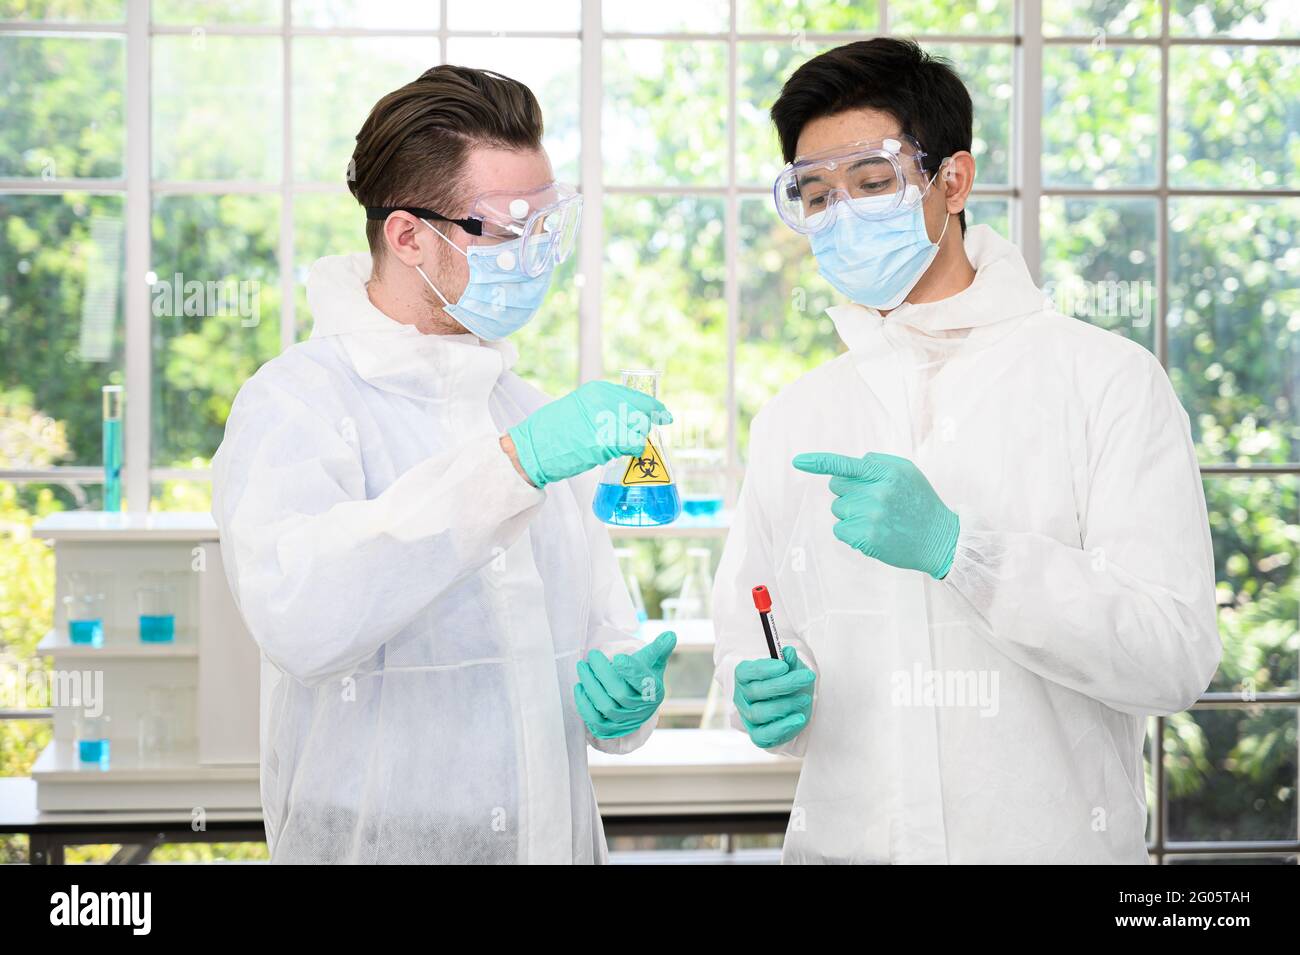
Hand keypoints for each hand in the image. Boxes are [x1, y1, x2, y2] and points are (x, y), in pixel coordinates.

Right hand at [507, 381, 671, 488]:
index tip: (663, 414)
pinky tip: (630, 451)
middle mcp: (602, 403)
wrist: (533, 447)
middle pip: (640, 412)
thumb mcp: (578, 409)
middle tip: (644, 432)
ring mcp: (603, 422)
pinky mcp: (603, 443)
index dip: (653, 407)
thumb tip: (627, 417)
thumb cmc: (553, 432)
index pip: (634, 396)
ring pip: (638, 428)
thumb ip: (601, 409)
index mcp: (596, 392)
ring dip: (638, 438)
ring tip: (627, 444)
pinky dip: (636, 449)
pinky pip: (632, 444)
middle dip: (646, 424)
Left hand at [574, 631, 675, 738]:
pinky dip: (584, 704)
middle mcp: (641, 710)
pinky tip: (579, 687)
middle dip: (604, 673)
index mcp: (654, 692)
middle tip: (593, 656)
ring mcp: (625, 722)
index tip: (619, 658)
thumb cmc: (641, 675)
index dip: (632, 672)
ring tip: (582, 667)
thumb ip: (658, 648)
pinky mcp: (609, 730)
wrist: (632, 699)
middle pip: (621, 695)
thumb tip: (670, 635)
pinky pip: (594, 721)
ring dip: (591, 686)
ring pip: (606, 707)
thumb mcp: (651, 662)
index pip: (645, 684)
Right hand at [734, 646, 815, 748]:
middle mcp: (742, 697)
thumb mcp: (791, 669)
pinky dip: (782, 727)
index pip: (746, 672)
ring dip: (786, 705)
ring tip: (805, 699)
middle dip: (784, 684)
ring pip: (760, 712)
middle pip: (756, 691)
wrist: (795, 705)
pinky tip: (799, 718)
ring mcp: (748, 717)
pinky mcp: (757, 734)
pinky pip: (764, 736)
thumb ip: (789, 662)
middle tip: (806, 677)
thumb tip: (789, 653)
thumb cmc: (789, 684)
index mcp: (744, 677)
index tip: (784, 666)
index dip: (764, 669)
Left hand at [792, 451, 959, 579]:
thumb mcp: (906, 472)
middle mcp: (878, 490)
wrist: (939, 539)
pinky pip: (839, 529)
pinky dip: (851, 532)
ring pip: (838, 508)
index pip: (845, 464)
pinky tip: (873, 533)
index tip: (798, 461)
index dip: (818, 462)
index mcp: (886, 471)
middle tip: (875, 502)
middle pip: (837, 486)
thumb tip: (849, 466)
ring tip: (878, 519)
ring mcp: (871, 514)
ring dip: (851, 514)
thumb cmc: (920, 503)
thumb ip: (878, 464)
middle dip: (849, 492)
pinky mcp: (866, 536)